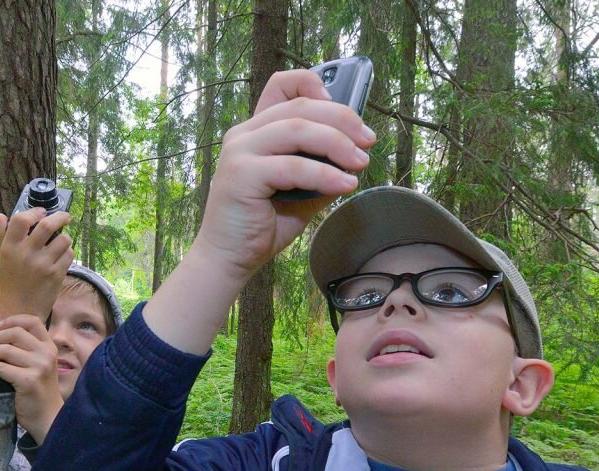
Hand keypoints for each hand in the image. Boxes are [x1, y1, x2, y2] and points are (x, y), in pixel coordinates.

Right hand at [0, 207, 73, 327]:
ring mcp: (42, 265)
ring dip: (65, 238)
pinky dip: (68, 252)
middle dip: (60, 217)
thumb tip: (1, 216)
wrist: (19, 311)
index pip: (22, 219)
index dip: (34, 211)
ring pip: (63, 239)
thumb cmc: (9, 284)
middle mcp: (26, 254)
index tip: (42, 211)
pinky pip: (69, 255)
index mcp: (10, 248)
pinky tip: (61, 257)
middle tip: (65, 217)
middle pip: (47, 225)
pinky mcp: (56, 275)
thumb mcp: (2, 259)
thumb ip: (2, 236)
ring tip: (61, 243)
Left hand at [0, 314, 62, 441]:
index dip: (13, 320)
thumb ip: (27, 353)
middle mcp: (46, 354)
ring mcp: (39, 367)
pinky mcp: (28, 380)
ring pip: (6, 350)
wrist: (49, 419)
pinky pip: (0, 368)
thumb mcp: (39, 367)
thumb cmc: (39, 394)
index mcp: (50, 347)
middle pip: (15, 334)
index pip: (33, 322)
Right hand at [193, 69, 376, 279]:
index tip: (344, 108)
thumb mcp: (300, 191)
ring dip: (338, 143)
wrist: (230, 259)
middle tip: (368, 141)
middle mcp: (244, 134)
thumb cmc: (262, 225)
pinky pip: (293, 166)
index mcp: (255, 131)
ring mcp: (239, 152)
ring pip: (298, 129)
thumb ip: (320, 169)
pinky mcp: (241, 175)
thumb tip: (356, 156)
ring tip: (361, 163)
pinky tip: (345, 185)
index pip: (281, 86)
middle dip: (343, 119)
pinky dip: (324, 174)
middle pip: (301, 107)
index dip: (313, 83)